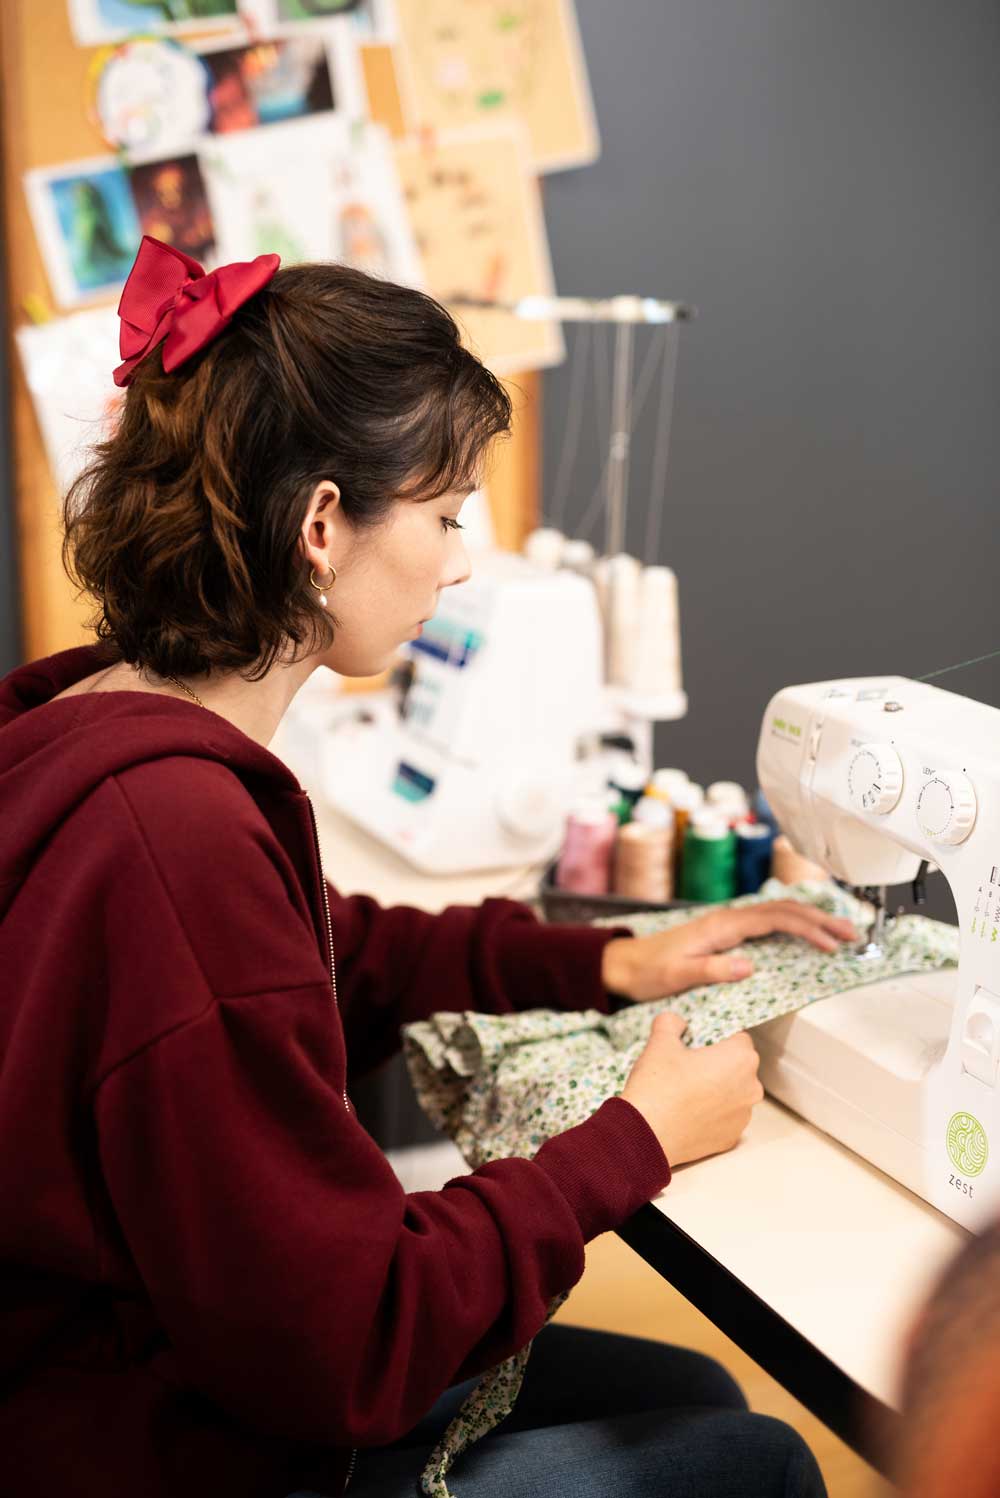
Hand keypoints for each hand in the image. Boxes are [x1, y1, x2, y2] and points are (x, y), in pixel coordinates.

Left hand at [602, 900, 857, 1001]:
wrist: (625, 964)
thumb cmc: (649, 971)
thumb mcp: (676, 976)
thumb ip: (711, 970)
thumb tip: (749, 965)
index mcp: (721, 926)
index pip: (773, 919)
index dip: (806, 928)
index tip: (830, 943)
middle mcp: (728, 919)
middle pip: (783, 909)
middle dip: (820, 918)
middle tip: (852, 934)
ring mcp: (729, 924)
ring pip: (779, 912)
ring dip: (811, 918)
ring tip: (841, 931)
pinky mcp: (728, 933)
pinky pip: (769, 922)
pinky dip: (795, 923)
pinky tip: (809, 931)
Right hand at [622, 1012, 763, 1165]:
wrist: (644, 1135)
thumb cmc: (657, 1087)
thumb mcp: (660, 1042)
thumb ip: (671, 1022)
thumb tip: (676, 1022)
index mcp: (741, 1058)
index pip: (738, 1038)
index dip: (715, 1039)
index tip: (696, 1046)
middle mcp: (751, 1088)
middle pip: (738, 1067)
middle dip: (717, 1064)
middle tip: (687, 1068)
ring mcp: (742, 1117)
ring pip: (732, 1093)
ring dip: (716, 1089)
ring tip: (685, 1092)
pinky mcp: (731, 1138)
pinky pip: (725, 1118)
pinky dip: (711, 1113)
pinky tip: (687, 1112)